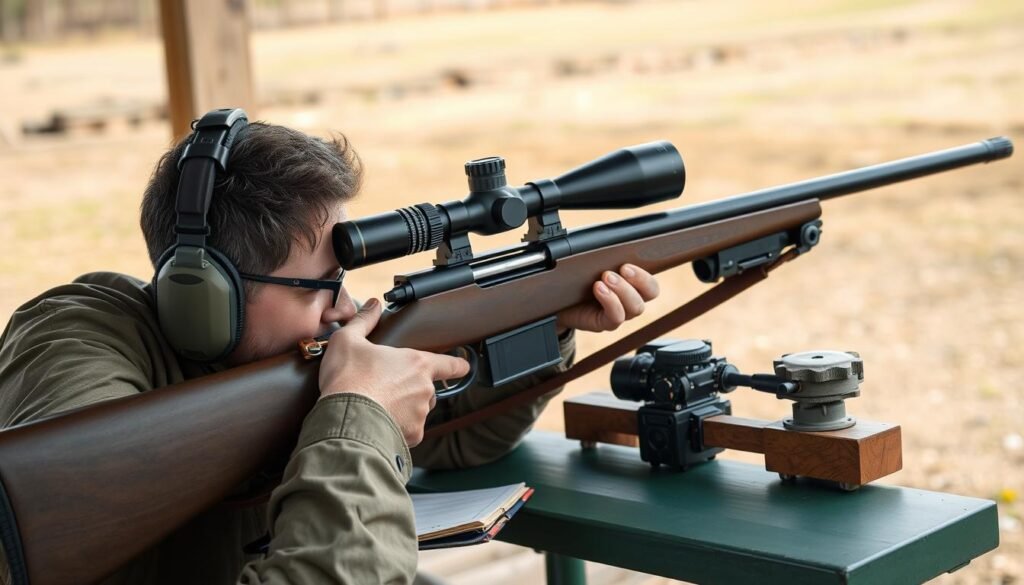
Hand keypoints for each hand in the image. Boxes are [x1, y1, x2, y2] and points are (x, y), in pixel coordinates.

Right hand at [317, 298, 469, 446]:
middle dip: (411, 389)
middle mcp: (424, 390)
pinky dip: (396, 427)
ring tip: (378, 405)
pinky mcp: (411, 436)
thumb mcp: (348, 340)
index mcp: (416, 363)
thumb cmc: (348, 379)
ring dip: (404, 408)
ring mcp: (420, 414)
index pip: (449, 363)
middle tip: (386, 387)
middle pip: (427, 389)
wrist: (344, 420)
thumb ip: (364, 321)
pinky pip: (408, 430)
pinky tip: (377, 422)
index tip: (464, 366)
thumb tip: (372, 305)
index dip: (458, 364)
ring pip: (418, 410)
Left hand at [556, 264, 659, 332]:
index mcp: (631, 283)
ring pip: (636, 307)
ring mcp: (619, 313)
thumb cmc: (576, 280)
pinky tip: (599, 289)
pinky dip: (610, 301)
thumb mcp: (591, 264)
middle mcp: (629, 300)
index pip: (651, 283)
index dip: (646, 274)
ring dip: (623, 289)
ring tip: (605, 278)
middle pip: (650, 293)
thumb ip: (605, 255)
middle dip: (639, 278)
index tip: (630, 262)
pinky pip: (616, 317)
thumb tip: (609, 240)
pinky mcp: (605, 323)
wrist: (554, 301)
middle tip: (622, 268)